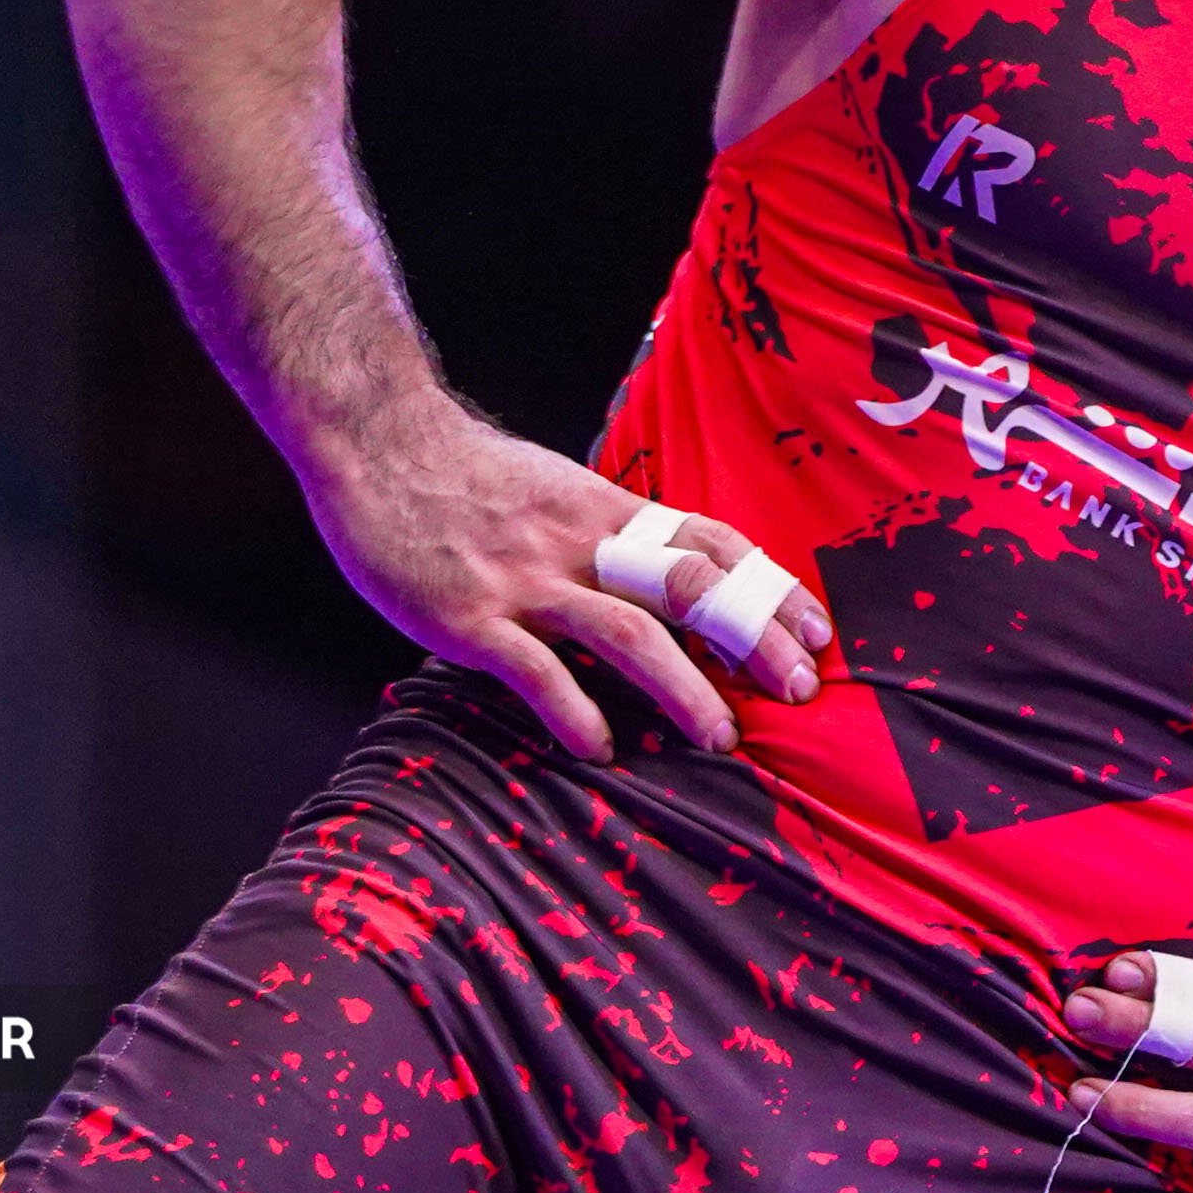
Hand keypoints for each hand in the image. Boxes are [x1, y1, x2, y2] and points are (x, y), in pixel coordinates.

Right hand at [301, 398, 829, 757]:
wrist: (377, 443)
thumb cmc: (467, 476)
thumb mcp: (557, 488)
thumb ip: (608, 532)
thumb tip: (665, 580)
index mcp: (608, 509)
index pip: (713, 543)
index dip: (770, 589)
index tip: (816, 632)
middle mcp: (581, 541)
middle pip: (691, 586)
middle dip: (753, 639)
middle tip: (799, 689)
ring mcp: (526, 581)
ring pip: (627, 634)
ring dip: (684, 687)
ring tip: (721, 735)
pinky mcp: (469, 618)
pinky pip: (535, 671)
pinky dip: (574, 712)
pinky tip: (601, 748)